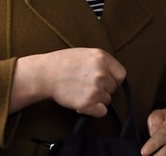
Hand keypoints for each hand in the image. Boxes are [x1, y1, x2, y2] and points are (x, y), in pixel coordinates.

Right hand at [11, 48, 125, 116]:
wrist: (45, 74)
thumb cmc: (62, 62)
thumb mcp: (85, 53)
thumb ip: (101, 62)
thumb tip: (113, 75)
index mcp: (102, 58)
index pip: (121, 74)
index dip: (113, 79)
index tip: (104, 80)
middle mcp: (101, 73)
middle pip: (113, 89)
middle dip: (103, 89)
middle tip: (86, 85)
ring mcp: (95, 88)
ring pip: (107, 100)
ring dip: (97, 99)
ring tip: (81, 91)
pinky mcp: (87, 103)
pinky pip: (102, 112)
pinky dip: (94, 110)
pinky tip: (83, 102)